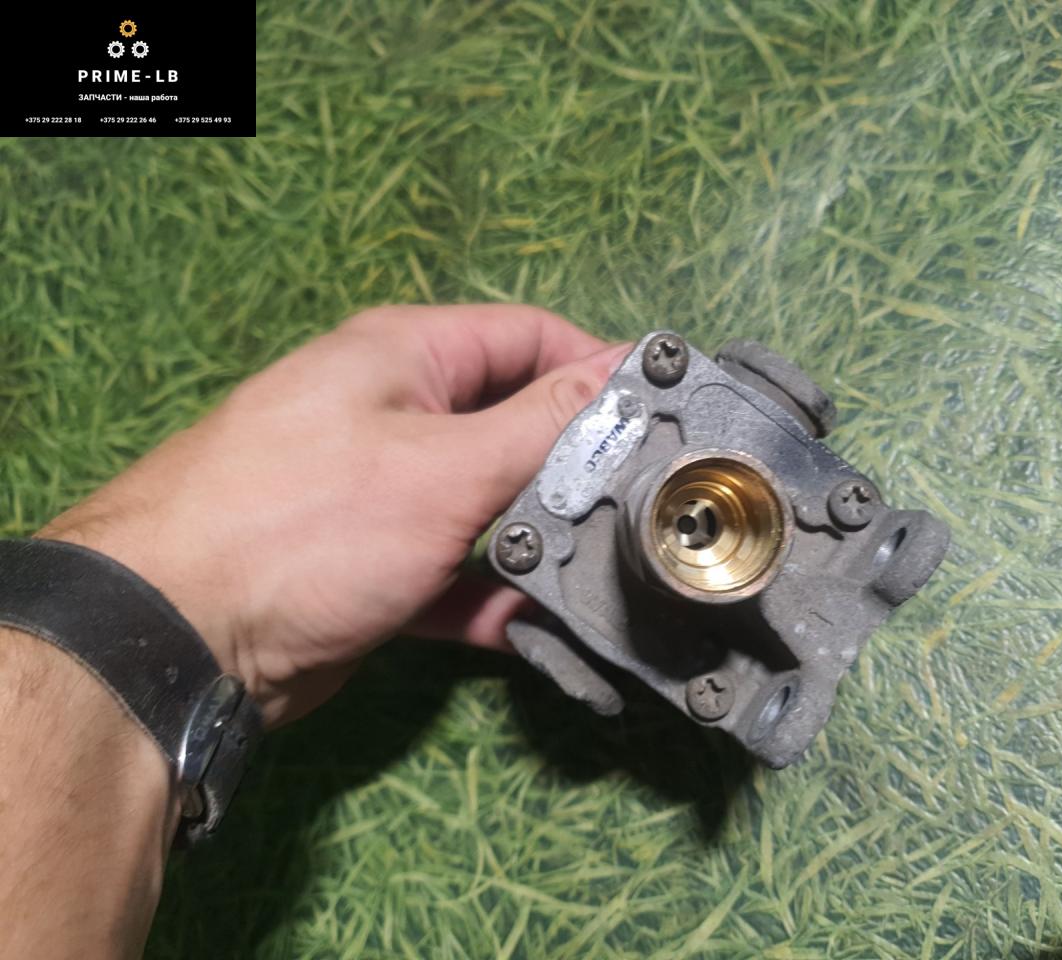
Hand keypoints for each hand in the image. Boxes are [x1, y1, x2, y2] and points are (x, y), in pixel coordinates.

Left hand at [38, 305, 629, 726]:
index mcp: (407, 356)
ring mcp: (383, 494)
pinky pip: (455, 571)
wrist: (180, 637)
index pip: (529, 337)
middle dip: (575, 465)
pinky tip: (535, 626)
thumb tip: (626, 377)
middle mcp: (396, 413)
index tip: (666, 415)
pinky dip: (493, 594)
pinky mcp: (375, 567)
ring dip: (538, 538)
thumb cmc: (309, 523)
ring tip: (600, 570)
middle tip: (642, 507)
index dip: (599, 369)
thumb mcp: (446, 465)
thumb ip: (545, 426)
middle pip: (514, 425)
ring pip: (489, 505)